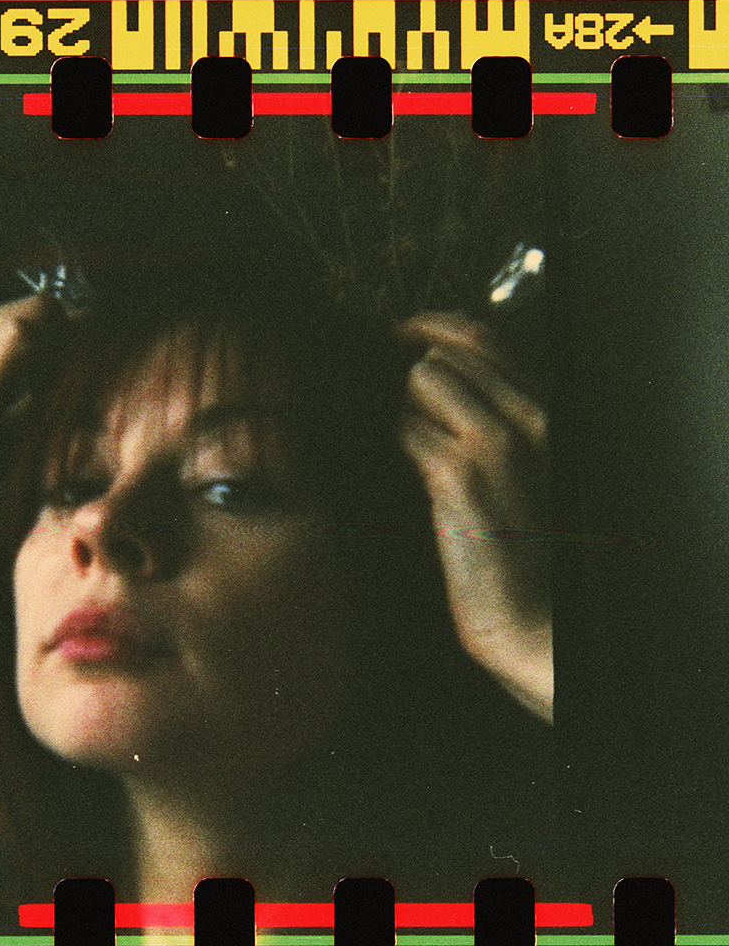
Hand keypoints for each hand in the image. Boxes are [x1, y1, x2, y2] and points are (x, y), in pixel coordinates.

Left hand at [398, 313, 551, 722]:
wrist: (532, 618)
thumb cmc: (522, 550)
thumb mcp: (521, 472)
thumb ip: (491, 422)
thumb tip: (430, 378)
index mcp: (548, 413)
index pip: (485, 337)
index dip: (432, 326)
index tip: (401, 333)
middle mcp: (529, 419)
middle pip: (444, 357)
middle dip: (411, 383)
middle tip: (404, 419)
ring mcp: (496, 445)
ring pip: (424, 382)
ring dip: (405, 413)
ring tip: (419, 459)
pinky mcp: (460, 478)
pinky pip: (407, 429)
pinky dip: (397, 445)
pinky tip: (409, 477)